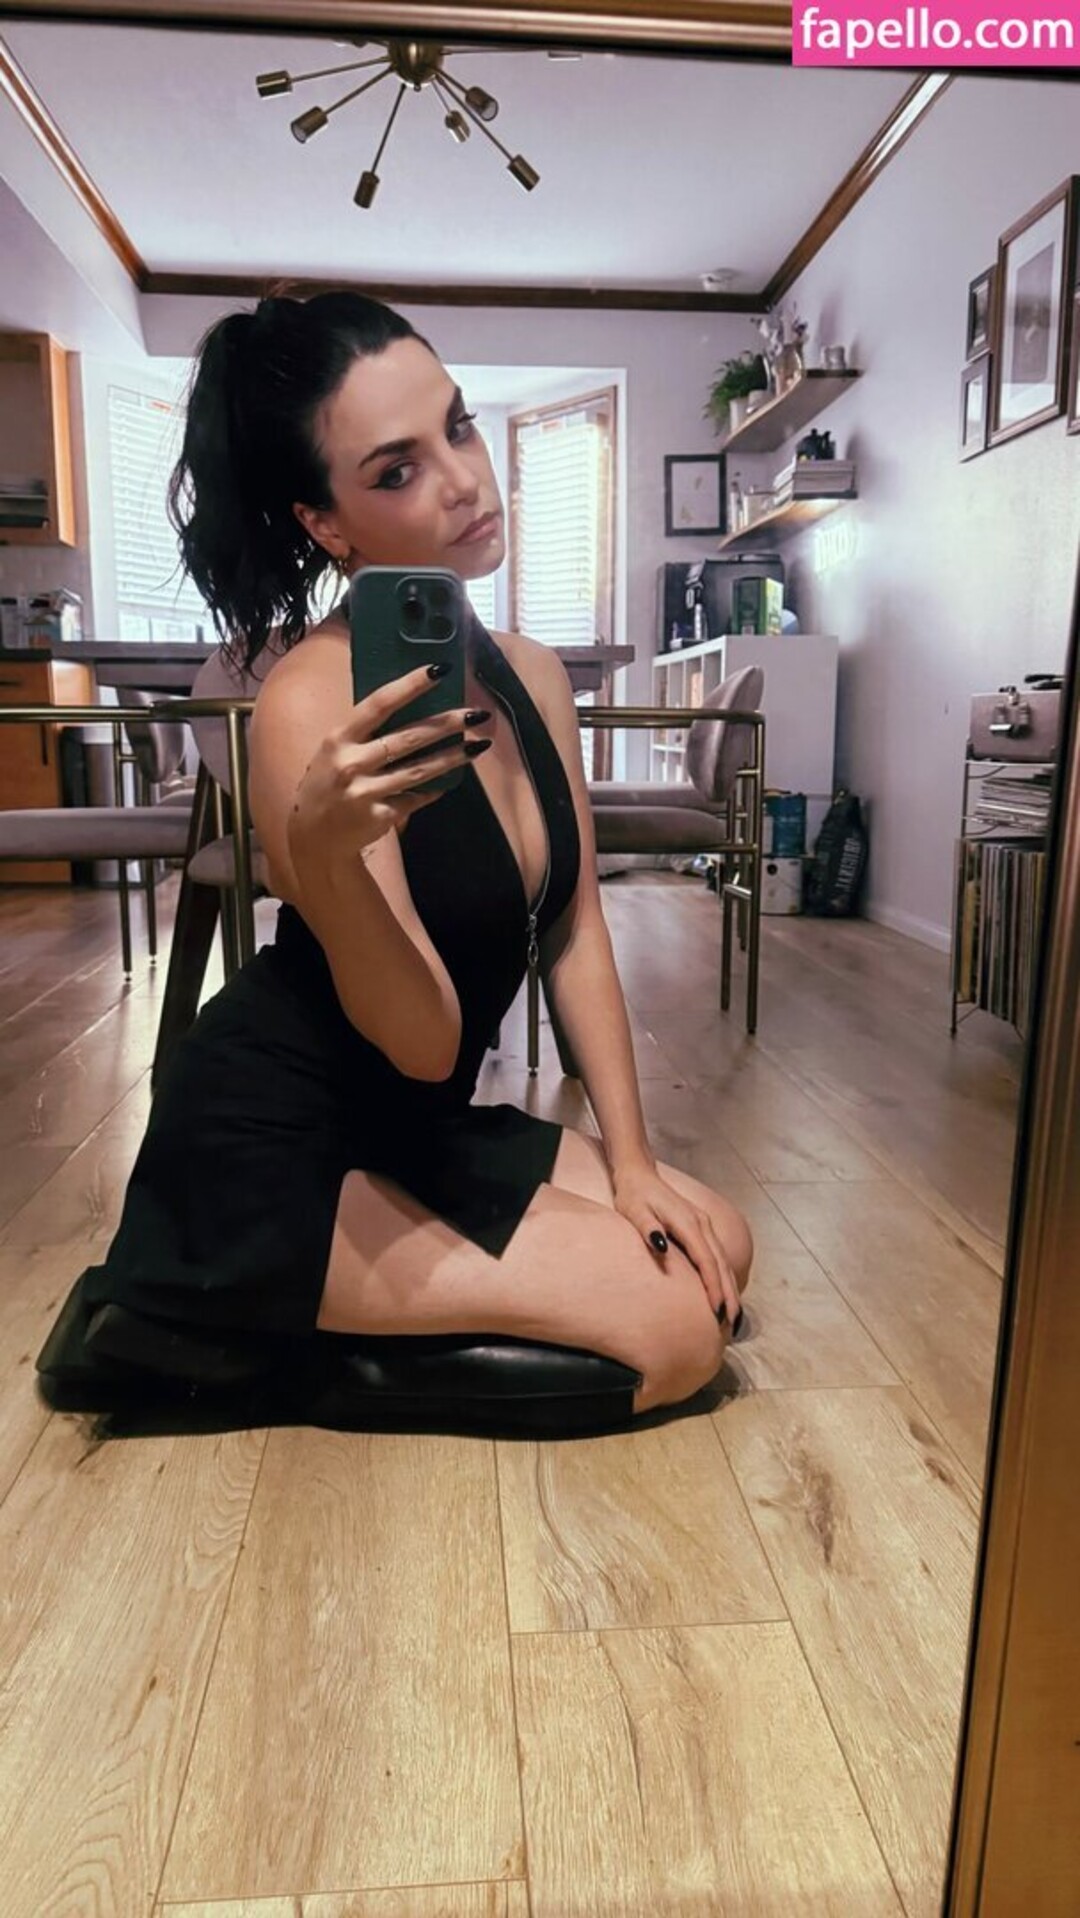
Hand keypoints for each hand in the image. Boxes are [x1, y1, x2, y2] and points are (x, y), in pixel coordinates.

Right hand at [287, 663, 489, 873]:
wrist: (313, 836)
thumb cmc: (327, 782)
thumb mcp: (334, 750)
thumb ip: (365, 732)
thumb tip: (415, 704)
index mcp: (339, 738)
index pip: (379, 704)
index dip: (410, 685)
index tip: (439, 670)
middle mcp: (351, 763)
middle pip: (407, 738)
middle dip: (446, 724)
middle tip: (476, 714)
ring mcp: (366, 792)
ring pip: (418, 771)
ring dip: (452, 757)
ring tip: (478, 745)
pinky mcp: (381, 816)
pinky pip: (416, 798)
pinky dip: (434, 789)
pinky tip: (451, 780)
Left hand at [611, 1161, 741, 1325]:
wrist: (639, 1174)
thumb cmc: (633, 1196)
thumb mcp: (634, 1211)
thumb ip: (647, 1228)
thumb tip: (661, 1246)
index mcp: (688, 1223)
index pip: (706, 1261)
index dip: (713, 1287)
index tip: (717, 1311)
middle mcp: (702, 1224)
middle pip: (721, 1264)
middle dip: (729, 1294)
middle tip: (732, 1323)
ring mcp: (704, 1225)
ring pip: (723, 1260)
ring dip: (730, 1287)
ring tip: (734, 1314)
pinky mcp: (701, 1228)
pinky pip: (717, 1256)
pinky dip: (724, 1276)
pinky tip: (725, 1291)